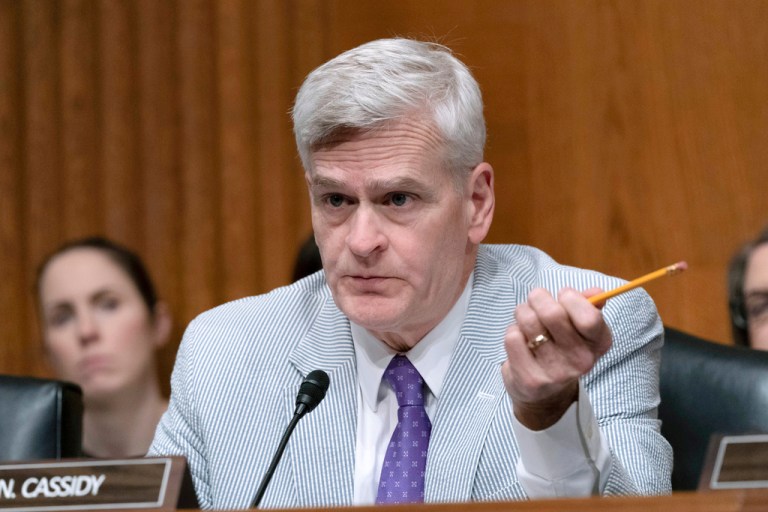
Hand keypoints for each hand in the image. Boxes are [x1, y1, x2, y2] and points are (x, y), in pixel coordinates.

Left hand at [501, 287, 611, 429]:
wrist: (546, 395)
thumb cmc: (562, 349)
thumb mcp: (580, 329)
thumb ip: (588, 305)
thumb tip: (596, 291)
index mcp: (598, 343)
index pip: (589, 316)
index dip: (571, 297)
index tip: (563, 296)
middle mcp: (581, 360)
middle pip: (552, 313)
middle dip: (538, 298)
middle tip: (535, 302)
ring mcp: (555, 372)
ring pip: (529, 321)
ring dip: (522, 312)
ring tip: (525, 319)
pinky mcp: (530, 379)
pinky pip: (513, 337)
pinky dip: (512, 331)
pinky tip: (520, 341)